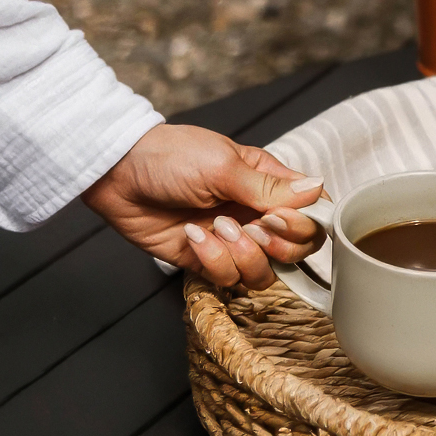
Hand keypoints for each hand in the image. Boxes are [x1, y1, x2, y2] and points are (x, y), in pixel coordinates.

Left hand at [82, 123, 324, 288]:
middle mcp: (255, 214)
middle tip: (252, 229)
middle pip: (295, 250)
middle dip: (277, 246)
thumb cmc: (170, 157)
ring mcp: (232, 240)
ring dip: (242, 255)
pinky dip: (213, 261)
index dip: (304, 225)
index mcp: (268, 184)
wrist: (118, 174)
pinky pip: (228, 278)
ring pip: (264, 272)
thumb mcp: (223, 166)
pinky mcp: (206, 260)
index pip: (311, 214)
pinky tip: (193, 236)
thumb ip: (270, 187)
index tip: (278, 218)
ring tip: (216, 229)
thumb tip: (318, 189)